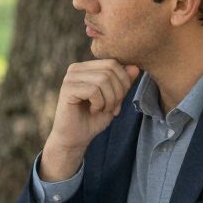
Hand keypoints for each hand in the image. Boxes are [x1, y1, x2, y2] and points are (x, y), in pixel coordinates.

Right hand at [39, 59, 139, 181]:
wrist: (75, 138)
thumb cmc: (93, 118)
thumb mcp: (114, 98)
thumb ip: (123, 83)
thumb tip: (135, 67)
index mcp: (86, 67)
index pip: (113, 63)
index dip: (123, 81)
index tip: (118, 101)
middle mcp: (75, 69)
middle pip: (110, 70)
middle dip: (118, 92)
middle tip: (112, 108)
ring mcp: (70, 78)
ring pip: (103, 80)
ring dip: (109, 99)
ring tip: (103, 110)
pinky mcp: (67, 90)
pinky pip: (94, 90)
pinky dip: (99, 104)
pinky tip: (93, 111)